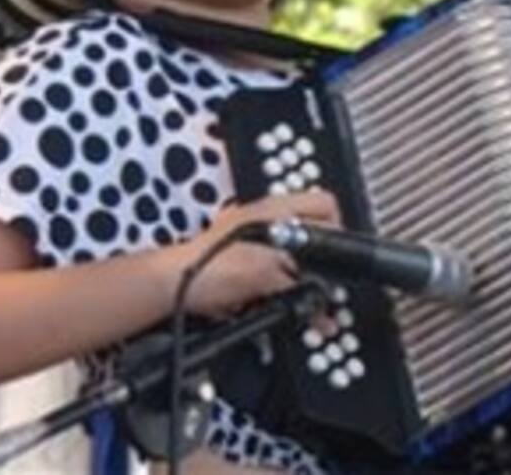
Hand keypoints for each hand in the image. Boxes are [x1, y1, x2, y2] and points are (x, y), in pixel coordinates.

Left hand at [168, 190, 340, 318]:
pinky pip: (274, 275)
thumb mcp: (263, 272)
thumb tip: (320, 294)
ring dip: (300, 279)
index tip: (341, 259)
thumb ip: (297, 278)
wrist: (169, 289)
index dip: (339, 231)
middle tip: (325, 284)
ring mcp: (251, 241)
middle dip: (320, 261)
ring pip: (293, 258)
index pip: (324, 205)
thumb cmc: (204, 269)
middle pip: (311, 235)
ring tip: (303, 300)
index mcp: (273, 210)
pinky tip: (278, 305)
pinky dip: (281, 290)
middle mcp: (264, 220)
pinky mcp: (241, 265)